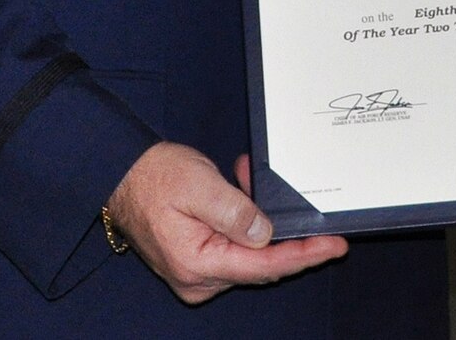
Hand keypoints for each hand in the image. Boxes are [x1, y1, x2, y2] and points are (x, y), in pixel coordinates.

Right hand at [106, 142, 347, 302]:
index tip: (334, 246)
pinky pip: (234, 247)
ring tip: (253, 180)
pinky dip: (246, 222)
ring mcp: (197, 273)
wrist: (121, 176)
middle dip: (286, 234)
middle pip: (261, 265)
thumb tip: (266, 235)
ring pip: (250, 254)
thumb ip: (236, 213)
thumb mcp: (200, 187)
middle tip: (306, 207)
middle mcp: (198, 279)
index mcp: (198, 264)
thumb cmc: (154, 178)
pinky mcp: (197, 261)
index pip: (265, 266)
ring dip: (262, 222)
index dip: (304, 255)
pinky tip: (244, 191)